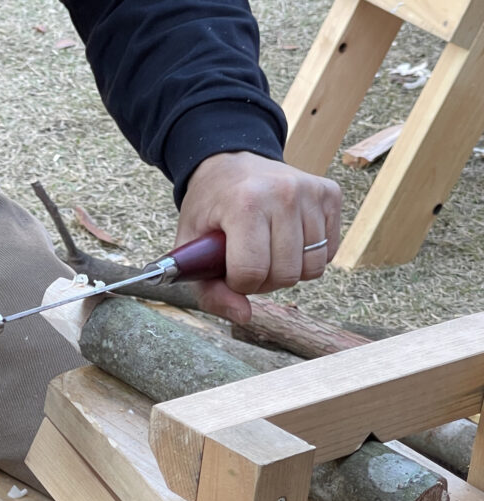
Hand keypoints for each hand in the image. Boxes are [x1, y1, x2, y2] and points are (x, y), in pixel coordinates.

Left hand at [177, 151, 341, 323]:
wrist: (229, 162)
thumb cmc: (209, 209)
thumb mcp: (191, 246)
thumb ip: (209, 290)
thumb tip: (244, 317)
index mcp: (245, 204)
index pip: (251, 273)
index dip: (237, 283)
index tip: (228, 268)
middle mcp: (284, 194)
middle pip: (285, 275)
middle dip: (263, 280)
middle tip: (248, 260)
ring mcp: (311, 192)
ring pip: (312, 269)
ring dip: (287, 271)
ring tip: (267, 250)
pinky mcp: (330, 194)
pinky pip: (328, 253)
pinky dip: (307, 256)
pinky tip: (286, 239)